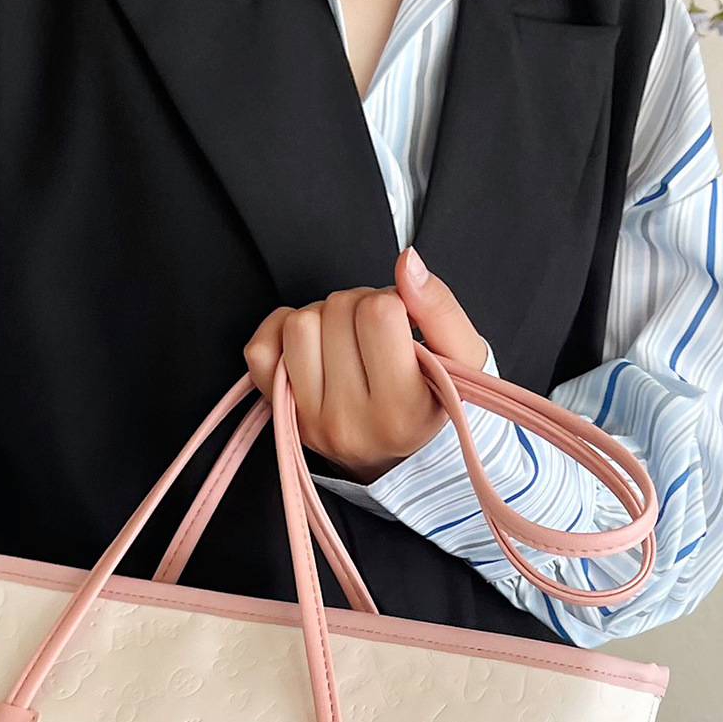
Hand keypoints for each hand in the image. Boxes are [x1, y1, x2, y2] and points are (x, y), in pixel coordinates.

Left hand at [244, 247, 487, 481]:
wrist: (404, 459)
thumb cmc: (435, 404)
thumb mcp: (463, 359)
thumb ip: (441, 308)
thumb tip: (407, 262)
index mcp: (401, 411)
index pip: (379, 313)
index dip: (393, 299)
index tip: (403, 321)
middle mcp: (349, 422)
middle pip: (336, 311)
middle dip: (359, 306)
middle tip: (377, 333)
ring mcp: (310, 421)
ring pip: (298, 324)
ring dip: (323, 317)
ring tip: (348, 339)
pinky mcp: (283, 414)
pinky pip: (259, 350)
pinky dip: (282, 331)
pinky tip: (315, 345)